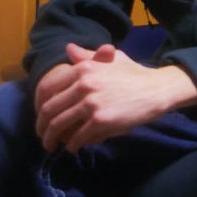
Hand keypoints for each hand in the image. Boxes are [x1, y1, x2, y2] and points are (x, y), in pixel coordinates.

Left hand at [34, 43, 196, 152]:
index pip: (47, 87)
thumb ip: (88, 56)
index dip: (38, 104)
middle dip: (42, 126)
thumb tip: (68, 48)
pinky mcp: (101, 120)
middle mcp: (83, 84)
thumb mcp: (112, 59)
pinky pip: (78, 136)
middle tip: (43, 135)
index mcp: (83, 69)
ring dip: (52, 138)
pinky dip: (73, 145)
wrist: (159, 89)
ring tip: (52, 145)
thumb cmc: (136, 74)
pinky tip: (73, 148)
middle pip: (49, 109)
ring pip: (59, 125)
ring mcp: (91, 103)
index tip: (40, 115)